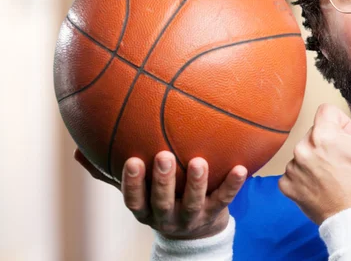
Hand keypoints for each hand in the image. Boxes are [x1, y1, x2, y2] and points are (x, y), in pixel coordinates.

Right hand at [75, 149, 246, 238]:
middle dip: (163, 181)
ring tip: (200, 162)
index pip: (134, 199)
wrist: (195, 233)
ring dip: (197, 183)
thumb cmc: (159, 199)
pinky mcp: (215, 214)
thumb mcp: (136, 191)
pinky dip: (233, 185)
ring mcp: (192, 217)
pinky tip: (241, 168)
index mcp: (145, 209)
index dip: (132, 183)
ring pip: (194, 203)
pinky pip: (225, 200)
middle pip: (162, 202)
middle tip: (164, 156)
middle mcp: (166, 216)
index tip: (133, 160)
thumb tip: (76, 151)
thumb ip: (110, 173)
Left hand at [278, 91, 350, 224]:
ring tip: (336, 176)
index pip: (327, 112)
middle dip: (330, 142)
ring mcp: (293, 169)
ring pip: (305, 151)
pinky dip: (306, 179)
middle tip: (347, 162)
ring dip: (317, 159)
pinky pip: (294, 173)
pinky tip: (323, 187)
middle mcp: (303, 148)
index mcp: (324, 134)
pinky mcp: (287, 187)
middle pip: (316, 132)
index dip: (343, 125)